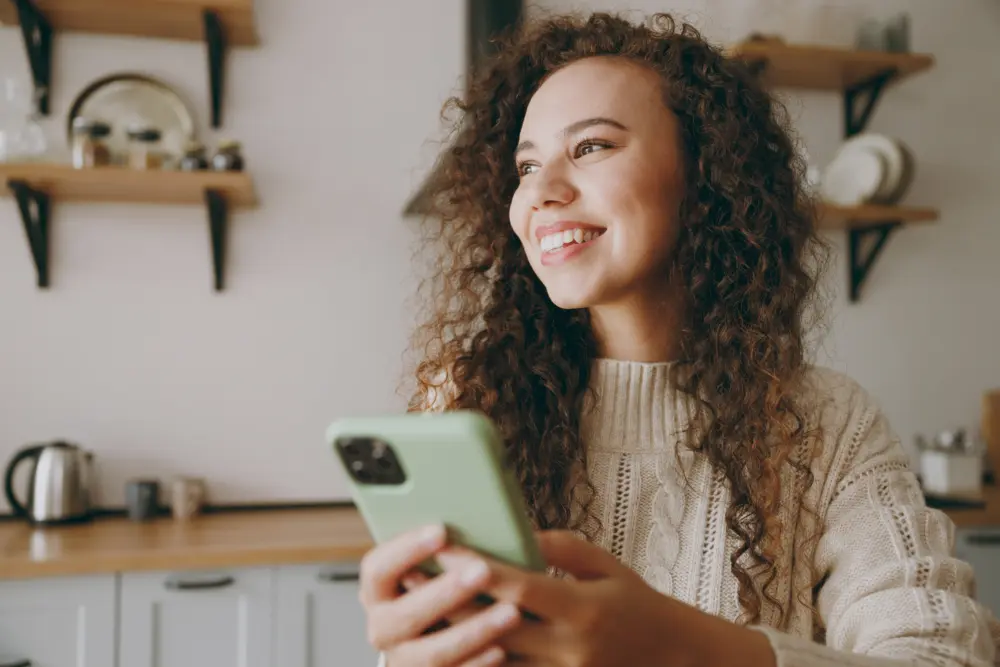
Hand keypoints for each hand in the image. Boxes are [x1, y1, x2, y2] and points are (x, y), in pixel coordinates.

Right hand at [358, 524, 522, 666]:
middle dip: (445, 592)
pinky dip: (477, 663)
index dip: (406, 550)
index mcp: (377, 590)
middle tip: (482, 571)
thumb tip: (479, 522)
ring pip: (433, 653)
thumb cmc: (439, 584)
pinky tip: (502, 649)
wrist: (433, 634)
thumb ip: (442, 549)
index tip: (441, 529)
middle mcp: (382, 627)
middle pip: (404, 615)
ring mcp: (404, 659)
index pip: (378, 569)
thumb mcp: (431, 565)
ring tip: (512, 612)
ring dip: (473, 631)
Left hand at [432, 530, 687, 665]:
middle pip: (493, 624)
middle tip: (410, 577)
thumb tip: (520, 533)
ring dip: (452, 633)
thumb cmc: (635, 603)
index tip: (443, 547)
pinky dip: (475, 660)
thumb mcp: (607, 564)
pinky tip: (447, 642)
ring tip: (417, 609)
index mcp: (581, 608)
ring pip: (492, 657)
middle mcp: (567, 647)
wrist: (669, 656)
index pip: (516, 586)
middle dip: (448, 600)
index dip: (475, 567)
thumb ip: (561, 548)